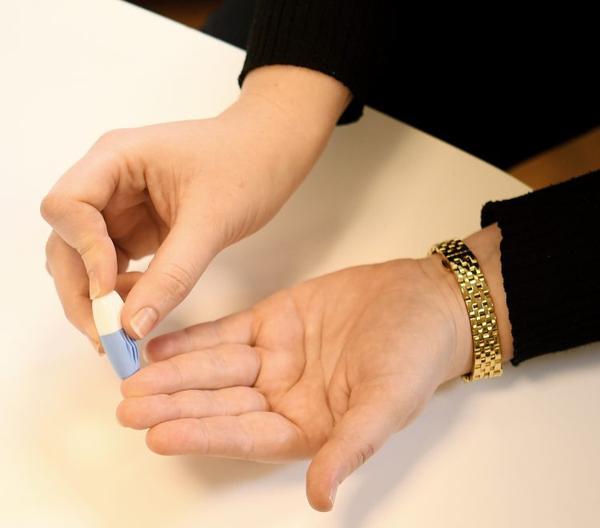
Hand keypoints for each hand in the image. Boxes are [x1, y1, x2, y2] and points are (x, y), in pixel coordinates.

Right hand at [40, 65, 349, 346]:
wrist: (270, 153)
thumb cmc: (247, 167)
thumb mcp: (211, 222)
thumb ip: (172, 274)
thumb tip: (130, 328)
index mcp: (115, 158)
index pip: (67, 206)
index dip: (81, 250)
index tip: (110, 289)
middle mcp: (107, 181)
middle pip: (66, 239)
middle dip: (81, 289)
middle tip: (104, 336)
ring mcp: (120, 205)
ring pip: (83, 257)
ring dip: (95, 297)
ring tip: (122, 331)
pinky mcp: (136, 227)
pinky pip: (111, 264)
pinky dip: (118, 291)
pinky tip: (140, 308)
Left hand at [116, 224, 513, 510]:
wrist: (424, 300)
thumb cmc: (415, 356)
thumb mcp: (387, 403)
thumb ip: (350, 447)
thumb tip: (321, 499)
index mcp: (309, 426)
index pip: (247, 436)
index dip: (204, 436)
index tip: (159, 436)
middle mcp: (285, 396)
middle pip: (222, 403)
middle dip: (176, 405)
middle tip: (129, 407)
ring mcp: (276, 358)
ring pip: (217, 367)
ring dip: (176, 373)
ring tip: (134, 376)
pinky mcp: (274, 321)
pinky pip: (227, 333)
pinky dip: (195, 340)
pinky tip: (162, 347)